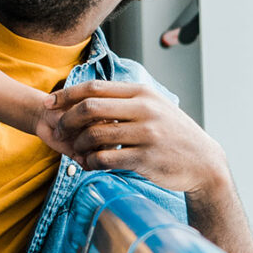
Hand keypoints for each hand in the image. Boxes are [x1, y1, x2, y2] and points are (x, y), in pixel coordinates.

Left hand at [43, 81, 252, 252]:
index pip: (94, 87)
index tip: (50, 103)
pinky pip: (105, 159)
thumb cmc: (171, 133)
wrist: (203, 162)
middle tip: (59, 130)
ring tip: (76, 151)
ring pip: (94, 135)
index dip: (66, 94)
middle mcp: (144, 110)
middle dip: (67, 119)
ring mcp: (146, 134)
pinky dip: (91, 162)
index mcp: (141, 93)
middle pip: (89, 108)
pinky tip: (90, 164)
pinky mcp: (145, 159)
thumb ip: (124, 99)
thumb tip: (88, 94)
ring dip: (78, 144)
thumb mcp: (153, 106)